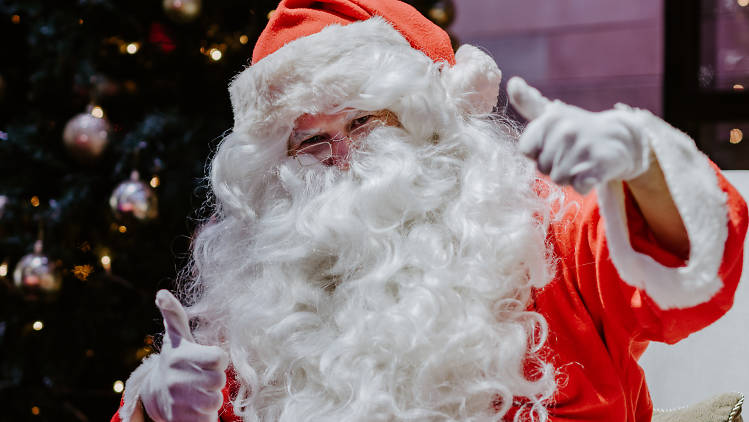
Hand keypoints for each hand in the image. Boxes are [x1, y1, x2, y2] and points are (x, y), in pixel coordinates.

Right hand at [140, 290, 227, 421]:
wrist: (157, 394)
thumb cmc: (177, 359)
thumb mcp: (176, 336)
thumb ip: (173, 314)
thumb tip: (161, 293)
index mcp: (179, 357)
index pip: (219, 357)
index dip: (218, 358)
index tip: (209, 358)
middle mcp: (176, 380)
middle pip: (219, 380)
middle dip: (215, 378)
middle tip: (203, 376)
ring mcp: (178, 402)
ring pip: (215, 401)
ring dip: (213, 397)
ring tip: (200, 391)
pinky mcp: (181, 421)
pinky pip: (208, 419)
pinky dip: (206, 415)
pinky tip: (197, 408)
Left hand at [507, 77, 650, 193]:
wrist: (620, 138)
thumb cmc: (577, 128)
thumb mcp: (552, 113)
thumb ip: (528, 102)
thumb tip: (513, 82)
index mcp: (550, 118)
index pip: (526, 151)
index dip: (537, 153)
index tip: (551, 144)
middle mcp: (565, 131)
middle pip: (542, 168)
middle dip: (554, 166)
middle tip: (571, 154)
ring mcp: (582, 148)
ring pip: (559, 179)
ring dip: (569, 176)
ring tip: (581, 161)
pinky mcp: (599, 165)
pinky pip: (578, 186)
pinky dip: (584, 184)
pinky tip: (591, 171)